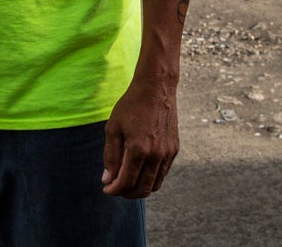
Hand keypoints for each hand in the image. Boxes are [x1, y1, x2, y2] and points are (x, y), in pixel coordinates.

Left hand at [101, 74, 179, 197]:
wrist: (156, 87)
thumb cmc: (131, 105)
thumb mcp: (113, 128)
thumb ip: (110, 156)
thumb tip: (108, 180)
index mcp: (138, 149)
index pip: (126, 182)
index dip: (114, 190)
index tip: (106, 188)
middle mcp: (156, 154)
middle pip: (142, 189)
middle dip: (127, 193)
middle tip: (116, 187)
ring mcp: (168, 152)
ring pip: (155, 184)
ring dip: (140, 188)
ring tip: (128, 181)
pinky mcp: (174, 148)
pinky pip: (163, 173)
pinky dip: (151, 177)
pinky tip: (141, 169)